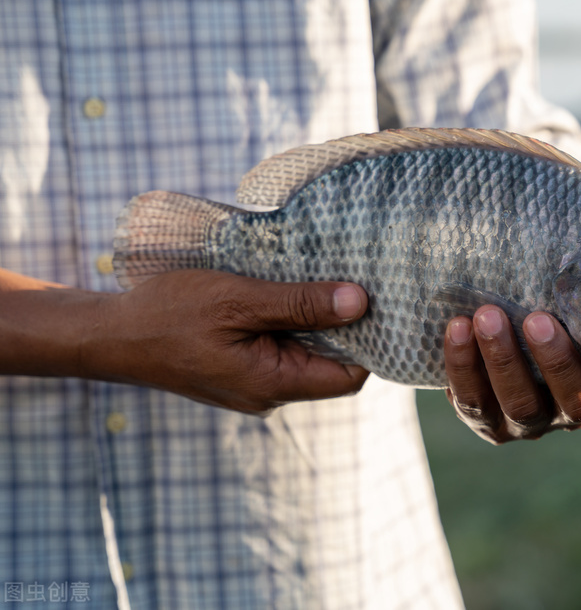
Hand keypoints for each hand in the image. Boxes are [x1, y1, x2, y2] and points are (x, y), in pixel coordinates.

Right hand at [86, 270, 369, 414]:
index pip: (349, 378)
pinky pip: (279, 350)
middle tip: (353, 280)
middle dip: (345, 327)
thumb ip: (301, 303)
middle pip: (331, 366)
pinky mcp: (239, 371)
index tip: (377, 302)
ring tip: (319, 279)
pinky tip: (287, 293)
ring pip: (305, 355)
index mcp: (273, 384)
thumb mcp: (239, 299)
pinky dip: (289, 323)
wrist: (110, 334)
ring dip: (315, 321)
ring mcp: (253, 385)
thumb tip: (360, 302)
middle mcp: (269, 393)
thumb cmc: (169, 314)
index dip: (370, 342)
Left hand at [442, 306, 580, 443]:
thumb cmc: (571, 292)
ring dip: (503, 361)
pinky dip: (463, 366)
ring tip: (486, 315)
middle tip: (537, 317)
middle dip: (556, 362)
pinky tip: (456, 328)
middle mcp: (577, 405)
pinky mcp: (486, 416)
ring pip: (522, 404)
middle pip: (577, 401)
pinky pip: (473, 401)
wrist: (507, 297)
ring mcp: (531, 416)